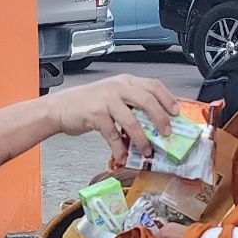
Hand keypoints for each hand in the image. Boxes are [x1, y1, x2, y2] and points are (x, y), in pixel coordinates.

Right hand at [46, 75, 178, 167]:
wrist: (60, 108)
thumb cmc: (88, 104)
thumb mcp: (112, 96)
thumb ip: (131, 104)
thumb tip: (154, 123)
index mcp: (125, 82)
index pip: (153, 86)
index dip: (168, 99)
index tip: (176, 113)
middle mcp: (117, 87)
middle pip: (147, 101)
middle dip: (160, 120)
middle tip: (166, 134)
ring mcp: (106, 100)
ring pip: (132, 121)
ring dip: (142, 140)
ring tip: (146, 151)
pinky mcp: (95, 115)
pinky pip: (113, 135)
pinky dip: (119, 148)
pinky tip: (122, 156)